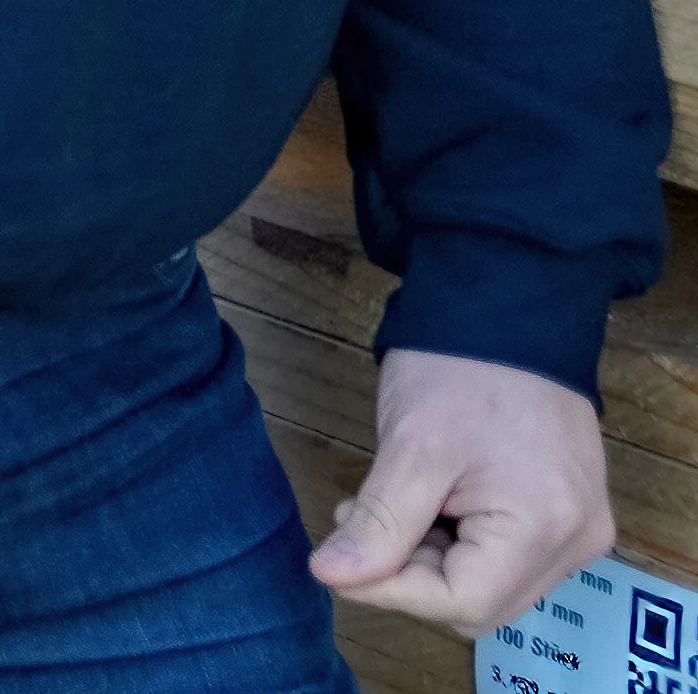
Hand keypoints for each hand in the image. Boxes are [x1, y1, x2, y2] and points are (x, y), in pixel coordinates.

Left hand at [309, 346, 611, 634]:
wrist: (507, 305)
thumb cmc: (458, 368)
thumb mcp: (410, 447)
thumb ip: (378, 524)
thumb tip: (329, 576)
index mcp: (547, 528)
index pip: (463, 602)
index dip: (391, 591)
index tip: (336, 562)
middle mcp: (578, 541)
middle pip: (481, 601)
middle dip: (410, 575)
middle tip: (359, 520)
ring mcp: (579, 528)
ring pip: (491, 582)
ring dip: (429, 557)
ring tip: (390, 501)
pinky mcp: (567, 512)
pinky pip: (507, 555)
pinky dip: (456, 540)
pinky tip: (424, 499)